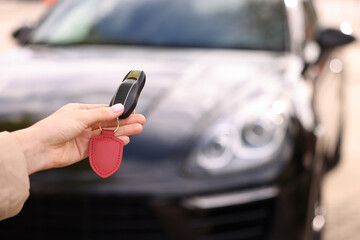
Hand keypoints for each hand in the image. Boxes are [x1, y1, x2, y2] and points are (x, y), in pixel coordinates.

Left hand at [12, 103, 145, 173]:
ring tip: (137, 130)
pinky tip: (124, 141)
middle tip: (141, 122)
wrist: (39, 149)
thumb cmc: (54, 128)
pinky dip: (113, 143)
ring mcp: (84, 137)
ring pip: (107, 134)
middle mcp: (83, 124)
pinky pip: (102, 146)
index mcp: (80, 111)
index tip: (132, 112)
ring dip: (122, 132)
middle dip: (125, 122)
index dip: (119, 112)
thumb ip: (102, 114)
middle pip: (109, 122)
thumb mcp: (80, 116)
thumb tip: (119, 108)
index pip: (104, 110)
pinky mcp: (84, 150)